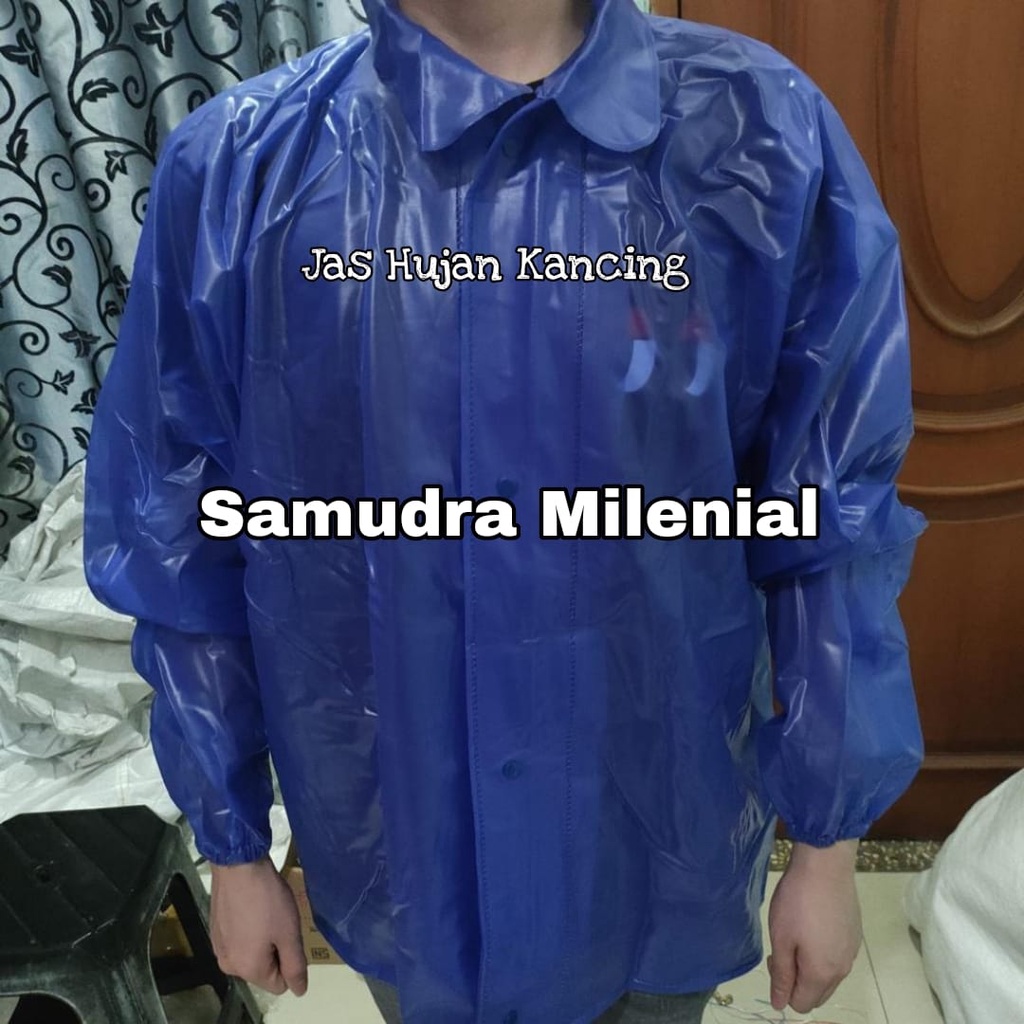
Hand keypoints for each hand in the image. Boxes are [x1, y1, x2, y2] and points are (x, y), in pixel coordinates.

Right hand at [209, 855, 308, 996]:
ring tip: (267, 912)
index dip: (291, 962)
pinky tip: (253, 908)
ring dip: (263, 939)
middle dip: (276, 950)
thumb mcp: (289, 933)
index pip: (279, 985)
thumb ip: (295, 966)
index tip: (290, 935)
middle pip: (264, 970)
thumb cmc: (267, 899)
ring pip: (251, 954)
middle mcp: (228, 965)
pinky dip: (249, 929)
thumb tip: (299, 991)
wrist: (238, 865)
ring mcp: (218, 947)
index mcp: (248, 969)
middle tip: (280, 922)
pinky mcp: (215, 930)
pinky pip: (239, 940)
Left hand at [767, 839, 861, 1013]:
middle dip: (797, 981)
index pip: (802, 1004)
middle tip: (783, 947)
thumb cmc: (797, 901)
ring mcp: (852, 952)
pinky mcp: (855, 935)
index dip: (783, 989)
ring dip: (810, 967)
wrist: (826, 865)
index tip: (774, 959)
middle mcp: (842, 969)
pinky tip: (813, 925)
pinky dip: (823, 953)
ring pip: (829, 976)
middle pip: (818, 994)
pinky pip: (837, 958)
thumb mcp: (781, 938)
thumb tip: (780, 1005)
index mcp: (822, 974)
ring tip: (796, 934)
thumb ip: (782, 975)